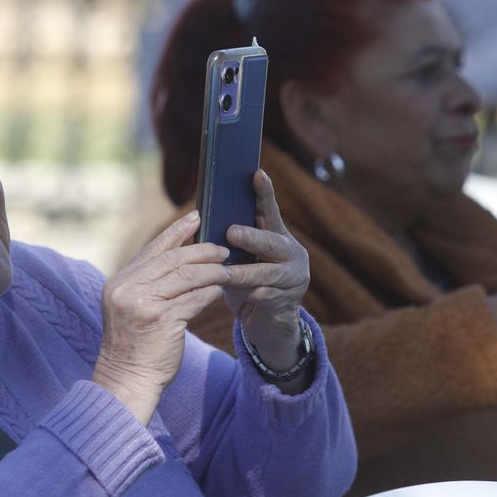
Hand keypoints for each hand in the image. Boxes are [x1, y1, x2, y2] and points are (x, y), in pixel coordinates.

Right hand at [92, 211, 229, 424]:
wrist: (127, 380)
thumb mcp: (133, 308)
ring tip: (228, 268)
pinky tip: (221, 289)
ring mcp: (143, 304)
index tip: (196, 216)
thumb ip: (149, 283)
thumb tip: (181, 258)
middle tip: (223, 248)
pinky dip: (210, 291)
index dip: (176, 232)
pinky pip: (194, 298)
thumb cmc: (135, 346)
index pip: (152, 249)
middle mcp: (127, 289)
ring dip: (211, 270)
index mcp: (119, 282)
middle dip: (201, 250)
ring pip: (186, 276)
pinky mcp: (162, 320)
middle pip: (172, 259)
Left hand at [222, 170, 311, 372]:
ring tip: (222, 272)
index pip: (270, 210)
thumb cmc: (250, 284)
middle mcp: (292, 253)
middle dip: (250, 237)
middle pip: (270, 241)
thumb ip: (234, 243)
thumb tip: (202, 221)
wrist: (270, 324)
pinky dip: (242, 295)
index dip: (264, 192)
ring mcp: (293, 278)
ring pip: (263, 272)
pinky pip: (261, 296)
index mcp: (279, 235)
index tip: (257, 172)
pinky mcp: (287, 301)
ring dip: (240, 272)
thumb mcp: (244, 259)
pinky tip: (228, 294)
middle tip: (231, 232)